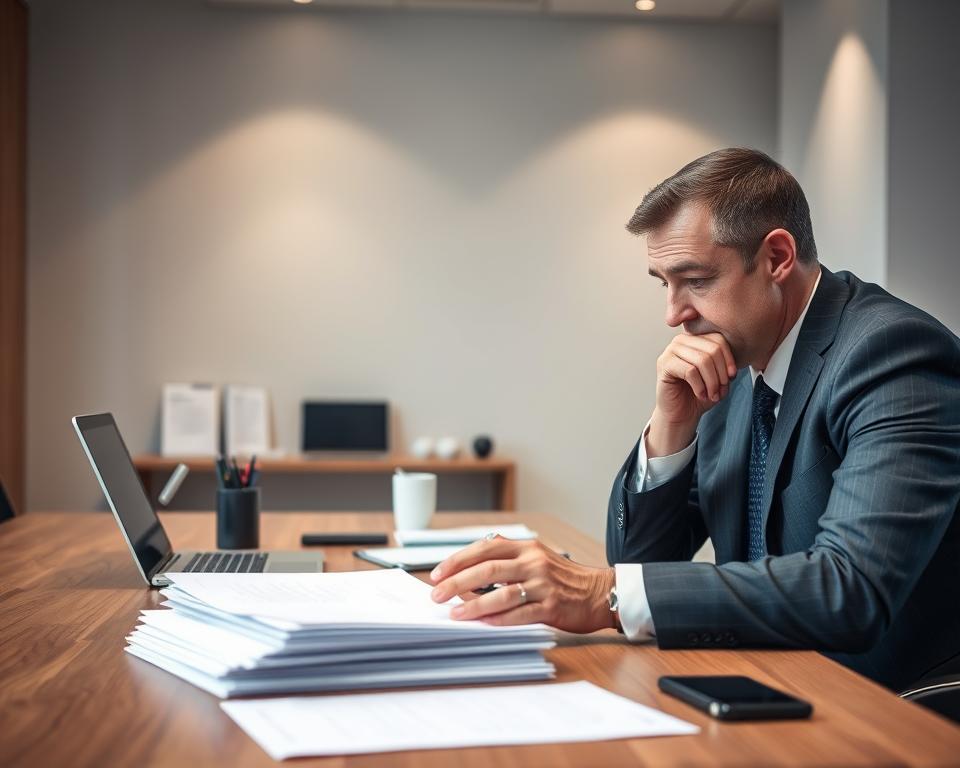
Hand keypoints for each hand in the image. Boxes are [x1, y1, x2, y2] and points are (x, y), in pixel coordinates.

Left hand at [429, 536, 615, 633]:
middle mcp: (533, 561)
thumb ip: (506, 562)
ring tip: (455, 614)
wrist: (599, 591)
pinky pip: (521, 614)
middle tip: (437, 594)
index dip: (457, 560)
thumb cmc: (562, 578)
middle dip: (457, 582)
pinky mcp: (552, 606)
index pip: (484, 548)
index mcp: (526, 547)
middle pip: (487, 568)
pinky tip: (484, 624)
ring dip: (474, 605)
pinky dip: (500, 619)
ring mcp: (543, 584)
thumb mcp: (535, 559)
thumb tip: (467, 576)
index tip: (437, 574)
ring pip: (501, 592)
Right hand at [648, 332, 736, 455]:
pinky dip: (700, 386)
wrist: (680, 414)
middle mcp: (681, 341)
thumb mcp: (718, 378)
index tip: (732, 377)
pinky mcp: (664, 365)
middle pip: (712, 350)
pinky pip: (690, 371)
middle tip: (720, 390)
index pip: (718, 339)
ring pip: (702, 360)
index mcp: (695, 339)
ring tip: (712, 395)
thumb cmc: (698, 395)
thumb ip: (725, 366)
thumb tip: (731, 366)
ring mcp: (670, 351)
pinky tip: (701, 395)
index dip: (729, 359)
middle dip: (721, 373)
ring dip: (712, 382)